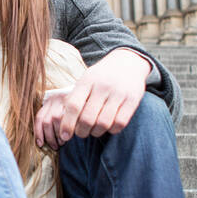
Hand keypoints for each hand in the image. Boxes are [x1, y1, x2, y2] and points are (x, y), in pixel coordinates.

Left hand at [34, 48, 151, 147]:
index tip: (64, 136)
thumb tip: (63, 123)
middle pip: (87, 118)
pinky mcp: (133, 99)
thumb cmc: (101, 76)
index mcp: (87, 81)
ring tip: (94, 131)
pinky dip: (112, 130)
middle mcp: (102, 86)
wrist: (128, 62)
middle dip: (81, 132)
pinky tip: (108, 127)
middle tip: (81, 133)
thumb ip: (75, 98)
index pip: (73, 106)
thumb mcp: (86, 80)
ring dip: (96, 132)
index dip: (67, 124)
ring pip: (103, 123)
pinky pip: (120, 123)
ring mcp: (119, 93)